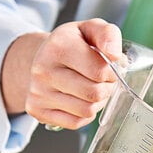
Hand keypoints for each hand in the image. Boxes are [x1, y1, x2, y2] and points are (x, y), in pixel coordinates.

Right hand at [2, 19, 121, 129]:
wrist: (41, 58)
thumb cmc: (70, 45)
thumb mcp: (90, 29)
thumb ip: (108, 35)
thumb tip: (115, 56)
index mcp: (58, 46)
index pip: (100, 71)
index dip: (111, 72)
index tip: (108, 68)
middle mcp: (44, 70)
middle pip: (94, 93)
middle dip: (105, 89)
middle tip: (102, 81)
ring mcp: (38, 93)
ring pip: (86, 111)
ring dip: (96, 103)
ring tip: (91, 90)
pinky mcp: (37, 111)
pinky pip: (75, 123)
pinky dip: (84, 115)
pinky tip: (80, 101)